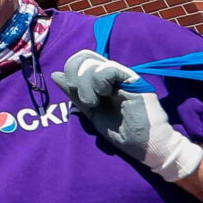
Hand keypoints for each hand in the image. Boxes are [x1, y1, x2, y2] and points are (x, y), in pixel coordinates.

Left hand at [51, 48, 202, 181]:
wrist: (147, 146)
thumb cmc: (122, 132)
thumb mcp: (91, 112)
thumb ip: (74, 94)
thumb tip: (55, 74)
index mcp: (101, 80)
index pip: (80, 60)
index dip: (70, 71)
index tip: (74, 93)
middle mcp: (111, 74)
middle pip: (84, 56)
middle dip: (74, 74)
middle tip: (83, 97)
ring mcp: (122, 76)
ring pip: (92, 63)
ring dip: (85, 85)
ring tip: (94, 102)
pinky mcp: (133, 80)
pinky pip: (108, 68)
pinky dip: (100, 82)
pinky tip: (105, 95)